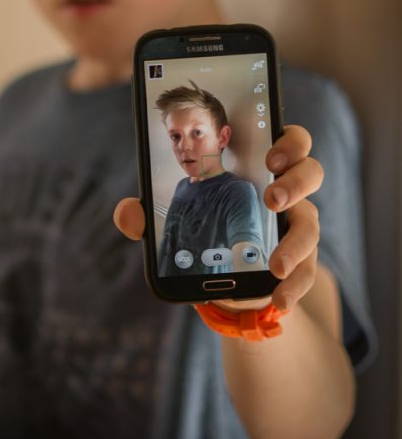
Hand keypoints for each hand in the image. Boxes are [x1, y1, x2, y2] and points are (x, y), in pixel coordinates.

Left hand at [113, 125, 322, 311]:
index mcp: (260, 168)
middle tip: (271, 198)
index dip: (288, 141)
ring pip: (312, 223)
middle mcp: (287, 191)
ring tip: (274, 264)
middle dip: (296, 182)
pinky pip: (309, 269)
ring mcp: (297, 225)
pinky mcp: (302, 260)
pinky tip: (278, 297)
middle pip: (310, 171)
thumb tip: (127, 213)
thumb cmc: (204, 232)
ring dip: (295, 242)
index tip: (270, 154)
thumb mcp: (175, 222)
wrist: (228, 280)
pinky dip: (295, 284)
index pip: (288, 140)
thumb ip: (149, 215)